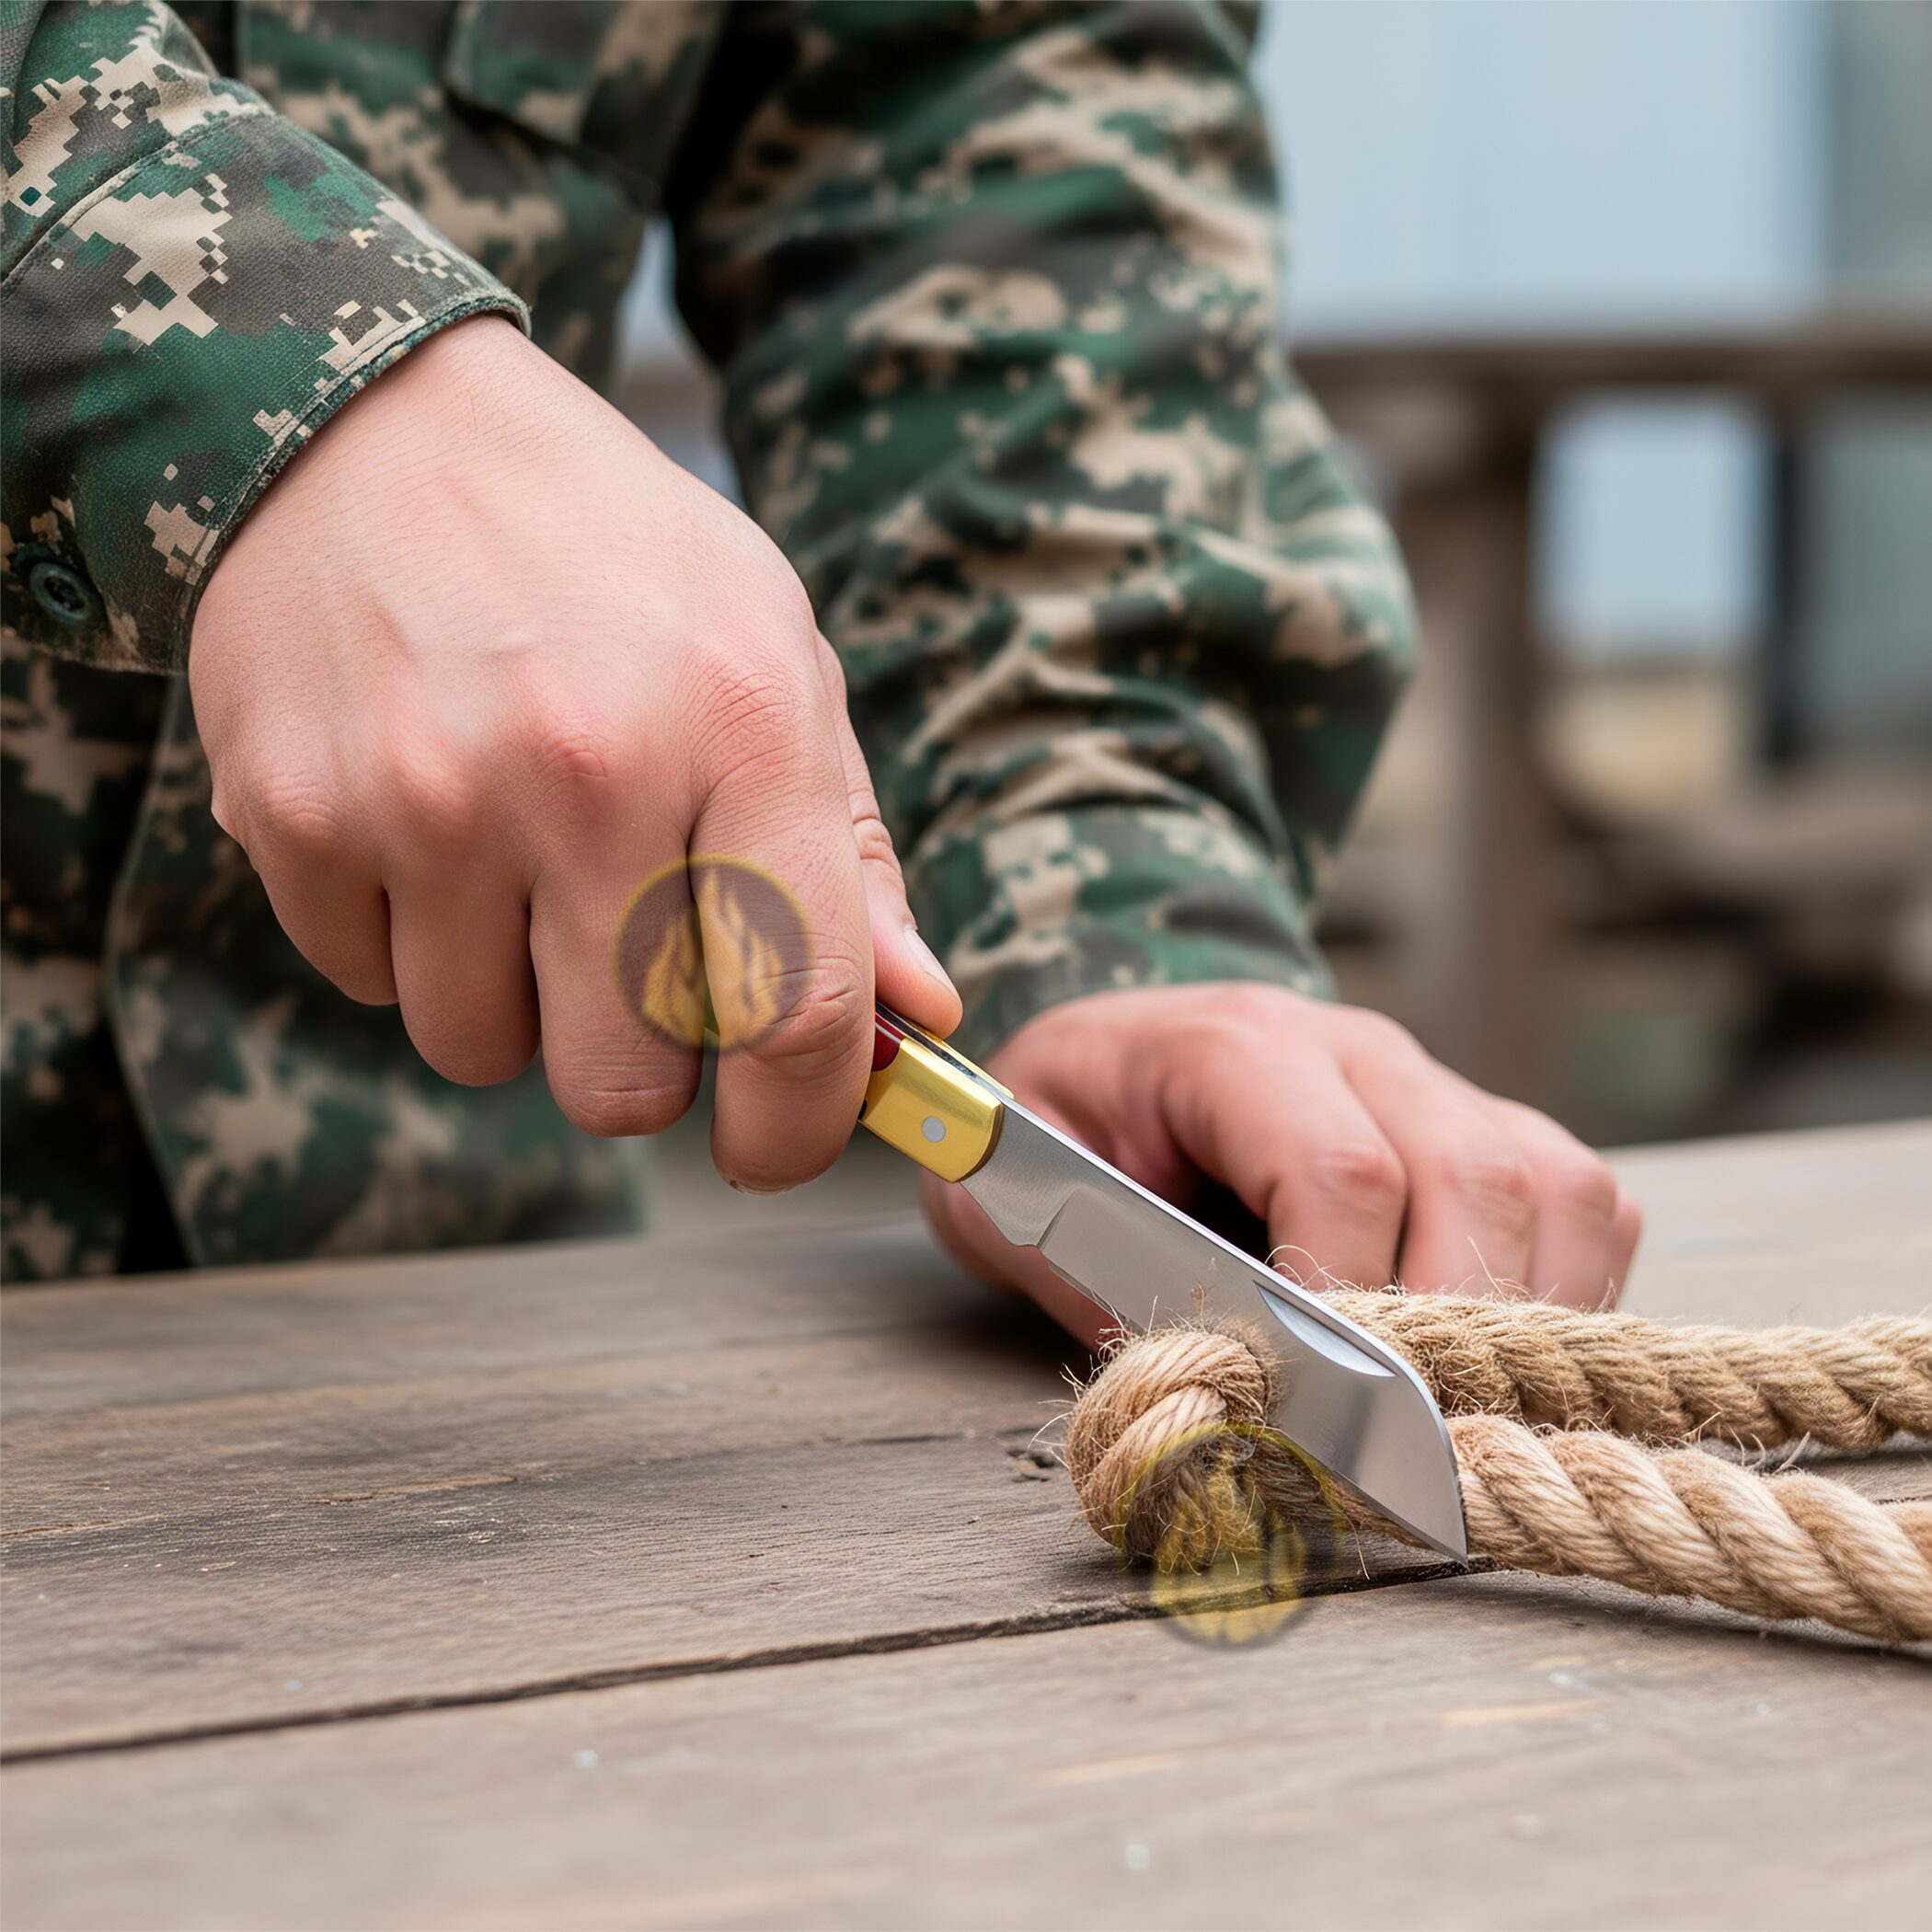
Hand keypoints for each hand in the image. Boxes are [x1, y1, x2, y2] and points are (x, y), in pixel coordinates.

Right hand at [191, 317, 958, 1187]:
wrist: (371, 427)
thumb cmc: (608, 553)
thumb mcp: (772, 653)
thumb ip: (846, 849)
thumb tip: (918, 1013)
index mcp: (741, 725)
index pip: (798, 1011)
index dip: (798, 1126)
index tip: (775, 1143)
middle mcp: (589, 773)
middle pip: (627, 1084)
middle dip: (640, 1068)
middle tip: (630, 976)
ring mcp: (431, 800)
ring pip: (485, 1053)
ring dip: (512, 1000)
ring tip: (514, 864)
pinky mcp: (299, 816)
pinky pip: (369, 988)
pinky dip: (406, 942)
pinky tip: (423, 825)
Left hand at [922, 984, 1640, 1343]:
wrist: (1120, 1048)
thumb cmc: (1069, 1124)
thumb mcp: (1015, 1188)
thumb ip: (1087, 1275)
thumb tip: (1213, 1388)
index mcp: (1233, 1045)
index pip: (1339, 1165)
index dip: (1347, 1295)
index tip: (1321, 1402)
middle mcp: (1357, 1049)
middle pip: (1474, 1176)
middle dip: (1455, 1329)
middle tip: (1407, 1442)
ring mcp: (1438, 1081)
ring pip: (1556, 1188)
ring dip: (1533, 1319)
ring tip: (1464, 1413)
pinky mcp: (1491, 1125)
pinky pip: (1586, 1205)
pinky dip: (1569, 1296)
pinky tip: (1501, 1362)